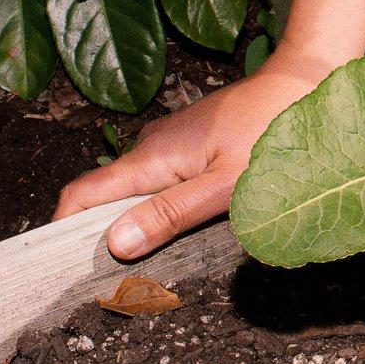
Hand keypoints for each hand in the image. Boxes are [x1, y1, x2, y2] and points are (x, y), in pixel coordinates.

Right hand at [52, 46, 336, 260]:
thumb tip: (115, 244)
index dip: (62, 232)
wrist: (302, 80)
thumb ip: (173, 213)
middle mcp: (152, 147)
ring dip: (140, 222)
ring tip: (151, 265)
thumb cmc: (271, 130)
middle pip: (107, 198)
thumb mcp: (226, 185)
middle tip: (117, 283)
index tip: (65, 271)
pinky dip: (165, 205)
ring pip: (139, 189)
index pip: (81, 196)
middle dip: (105, 237)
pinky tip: (186, 227)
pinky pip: (165, 179)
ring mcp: (172, 143)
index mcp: (150, 158)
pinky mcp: (194, 142)